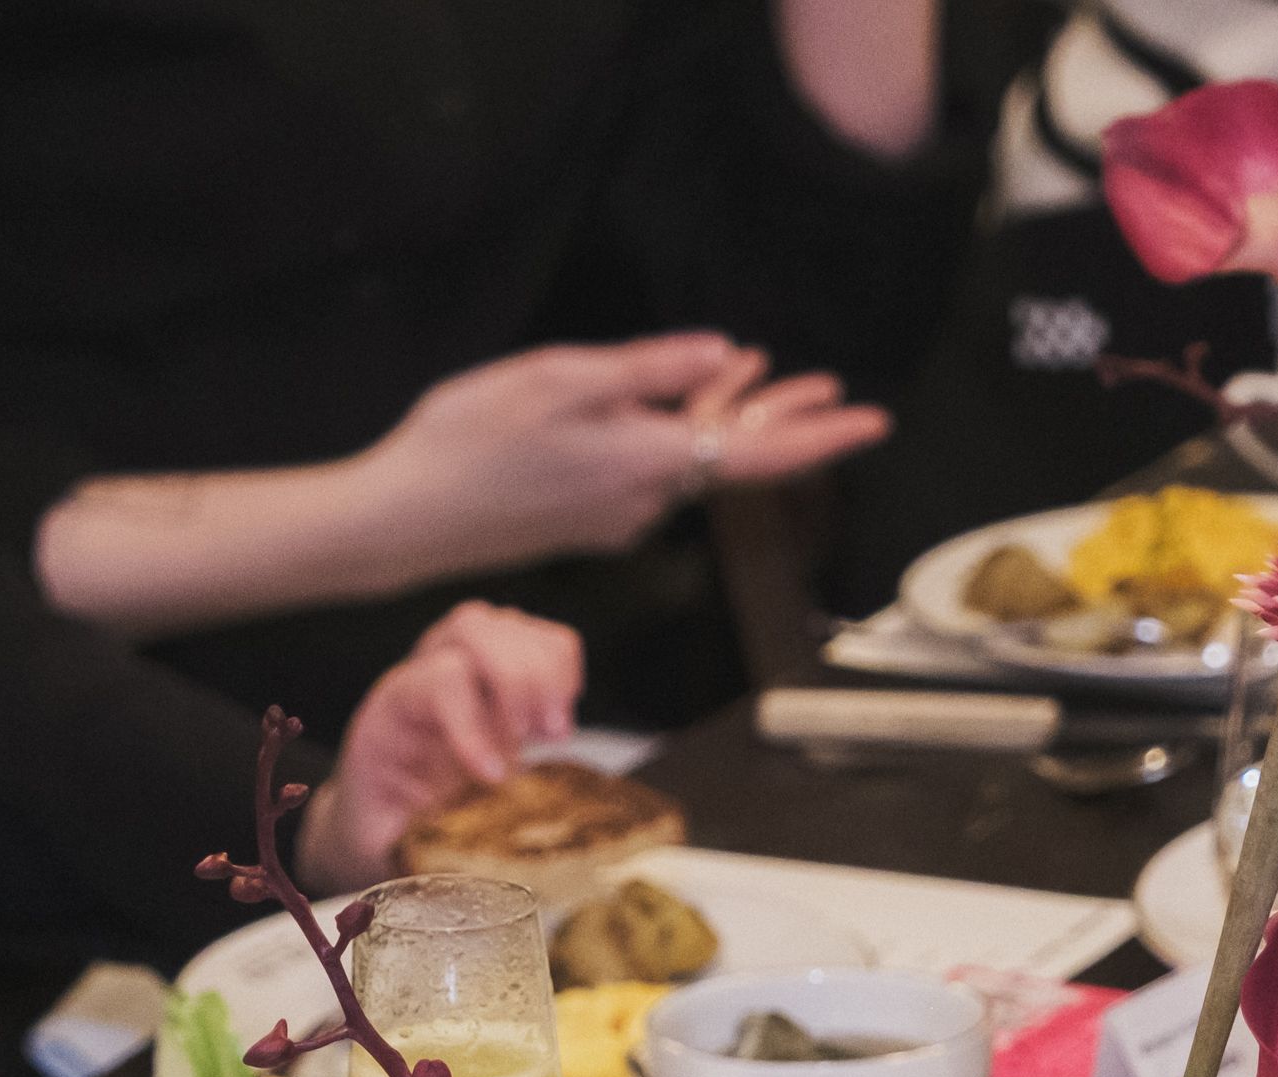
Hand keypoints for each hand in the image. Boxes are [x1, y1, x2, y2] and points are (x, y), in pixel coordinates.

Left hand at [301, 602, 589, 879]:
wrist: (394, 798)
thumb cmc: (392, 820)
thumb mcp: (383, 836)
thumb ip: (404, 839)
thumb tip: (439, 855)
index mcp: (393, 708)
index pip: (438, 683)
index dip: (475, 724)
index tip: (498, 778)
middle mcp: (426, 664)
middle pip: (475, 631)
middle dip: (519, 683)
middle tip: (543, 741)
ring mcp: (469, 654)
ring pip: (515, 628)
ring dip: (549, 679)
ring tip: (552, 738)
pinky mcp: (507, 658)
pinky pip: (549, 642)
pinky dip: (566, 676)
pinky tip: (555, 725)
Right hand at [356, 335, 885, 583]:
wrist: (402, 519)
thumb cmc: (469, 441)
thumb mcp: (561, 379)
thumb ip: (648, 369)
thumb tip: (722, 356)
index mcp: (647, 463)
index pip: (757, 453)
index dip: (819, 435)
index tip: (875, 422)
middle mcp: (645, 501)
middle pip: (733, 457)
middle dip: (784, 419)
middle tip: (832, 387)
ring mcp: (614, 514)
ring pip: (692, 457)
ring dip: (726, 414)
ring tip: (761, 368)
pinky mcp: (585, 516)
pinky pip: (653, 467)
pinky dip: (677, 429)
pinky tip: (679, 398)